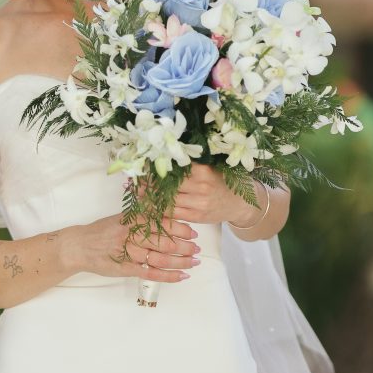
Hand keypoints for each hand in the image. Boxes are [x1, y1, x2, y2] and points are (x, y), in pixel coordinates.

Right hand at [63, 212, 202, 282]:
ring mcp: (129, 253)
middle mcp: (133, 235)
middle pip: (165, 242)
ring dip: (181, 262)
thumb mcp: (122, 217)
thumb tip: (167, 213)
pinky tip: (182, 276)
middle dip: (185, 246)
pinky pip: (151, 273)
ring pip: (161, 259)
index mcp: (134, 220)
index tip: (194, 232)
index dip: (181, 228)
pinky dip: (169, 276)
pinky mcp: (126, 268)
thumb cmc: (103, 231)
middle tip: (198, 249)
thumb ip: (142, 215)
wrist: (80, 246)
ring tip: (194, 262)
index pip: (163, 223)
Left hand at [139, 161, 260, 225]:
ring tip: (137, 192)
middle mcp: (200, 186)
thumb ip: (190, 164)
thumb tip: (162, 156)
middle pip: (167, 184)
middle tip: (133, 180)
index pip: (173, 168)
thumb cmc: (221, 181)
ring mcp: (199, 203)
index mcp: (202, 170)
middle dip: (148, 183)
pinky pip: (174, 213)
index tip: (141, 166)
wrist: (239, 202)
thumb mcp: (209, 168)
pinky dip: (160, 210)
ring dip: (150, 198)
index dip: (155, 168)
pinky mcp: (197, 216)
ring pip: (168, 200)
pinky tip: (149, 206)